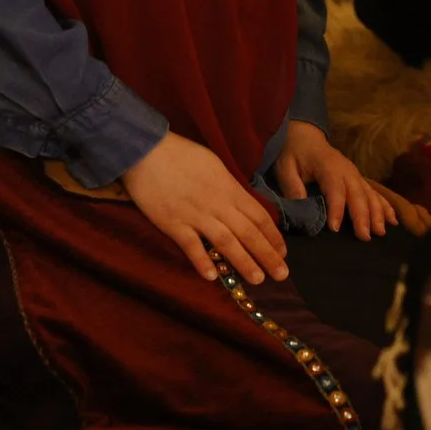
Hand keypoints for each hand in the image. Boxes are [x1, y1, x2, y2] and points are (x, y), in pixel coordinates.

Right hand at [121, 131, 289, 283]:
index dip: (273, 236)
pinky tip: (213, 278)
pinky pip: (191, 245)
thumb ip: (229, 187)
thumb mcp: (215, 165)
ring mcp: (195, 214)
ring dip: (243, 262)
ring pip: (226, 242)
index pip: (258, 216)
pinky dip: (202, 261)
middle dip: (267, 255)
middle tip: (282, 275)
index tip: (283, 253)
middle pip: (248, 232)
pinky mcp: (173, 223)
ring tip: (258, 279)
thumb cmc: (182, 155)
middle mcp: (217, 203)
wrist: (147, 150)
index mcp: (229, 188)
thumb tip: (242, 205)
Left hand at [275, 120, 396, 239]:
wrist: (306, 136)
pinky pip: (375, 192)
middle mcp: (346, 170)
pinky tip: (393, 220)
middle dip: (363, 216)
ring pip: (370, 194)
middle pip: (357, 194)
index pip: (334, 189)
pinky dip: (385, 206)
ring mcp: (355, 174)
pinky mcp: (359, 178)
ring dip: (377, 213)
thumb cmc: (295, 153)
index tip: (335, 229)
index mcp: (327, 166)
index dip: (336, 209)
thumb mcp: (285, 167)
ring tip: (380, 232)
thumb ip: (292, 186)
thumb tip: (300, 207)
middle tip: (365, 237)